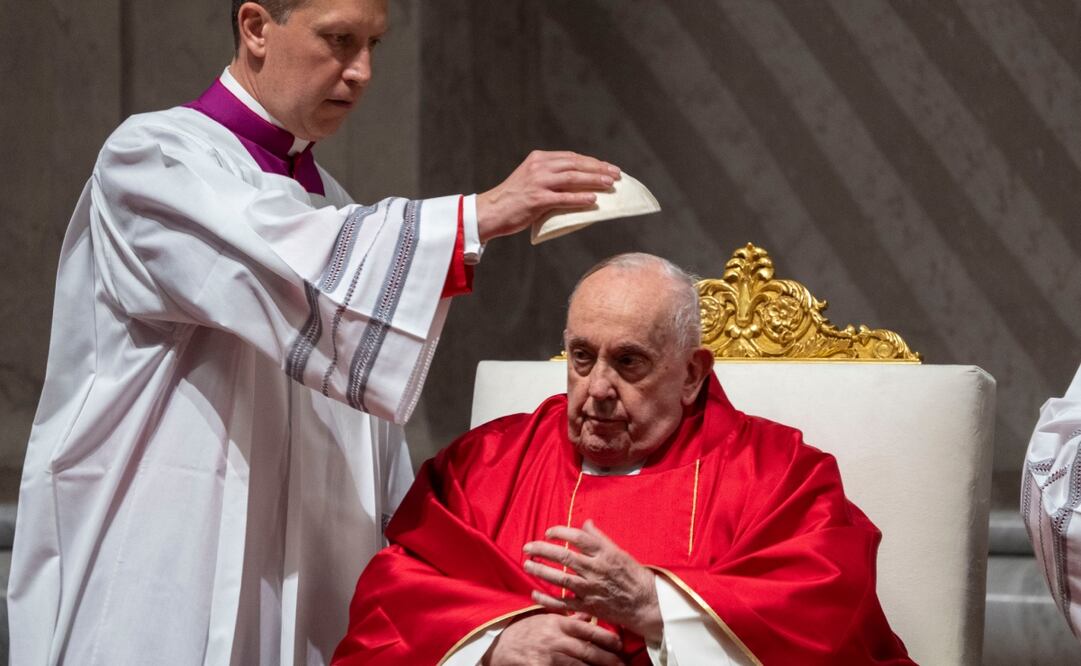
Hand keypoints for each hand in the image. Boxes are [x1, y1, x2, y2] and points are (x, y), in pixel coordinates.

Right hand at [476, 150, 620, 242]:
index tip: (607, 167)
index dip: (592, 162)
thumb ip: (551, 179)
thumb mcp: (531, 180)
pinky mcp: (537, 200)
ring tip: (611, 184)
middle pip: (575, 164)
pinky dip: (580, 198)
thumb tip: (578, 186)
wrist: (490, 212)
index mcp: (538, 159)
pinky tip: (593, 199)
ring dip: (594, 180)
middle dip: (599, 168)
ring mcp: (537, 182)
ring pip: (572, 178)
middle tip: (616, 174)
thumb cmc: (513, 200)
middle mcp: (539, 167)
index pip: (571, 157)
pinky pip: (563, 198)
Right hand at [482, 612, 622, 665]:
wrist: (498, 645)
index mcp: (557, 624)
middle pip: (588, 651)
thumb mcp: (546, 618)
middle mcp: (555, 640)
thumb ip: (568, 619)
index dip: (606, 638)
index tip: (621, 645)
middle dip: (609, 660)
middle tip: (624, 665)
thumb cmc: (524, 630)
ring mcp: (548, 657)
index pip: (587, 630)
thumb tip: (588, 615)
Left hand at [523, 520, 661, 643]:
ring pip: (561, 579)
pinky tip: (534, 593)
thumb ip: (600, 538)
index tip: (548, 532)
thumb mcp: (619, 552)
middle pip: (565, 557)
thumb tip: (586, 522)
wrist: (646, 604)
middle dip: (543, 550)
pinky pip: (564, 603)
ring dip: (541, 571)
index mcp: (605, 554)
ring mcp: (591, 589)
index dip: (561, 533)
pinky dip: (548, 598)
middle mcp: (597, 570)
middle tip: (527, 547)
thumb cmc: (633, 576)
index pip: (579, 538)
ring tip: (527, 565)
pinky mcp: (589, 606)